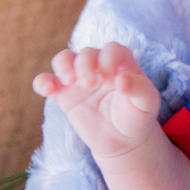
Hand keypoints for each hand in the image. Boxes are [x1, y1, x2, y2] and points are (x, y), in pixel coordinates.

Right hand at [33, 42, 160, 161]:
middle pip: (86, 53)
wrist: (122, 140)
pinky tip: (46, 89)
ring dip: (63, 65)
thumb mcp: (147, 104)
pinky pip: (48, 81)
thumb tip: (122, 81)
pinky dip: (42, 81)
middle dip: (85, 63)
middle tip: (89, 84)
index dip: (109, 58)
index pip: (112, 50)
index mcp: (121, 63)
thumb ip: (139, 89)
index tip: (111, 78)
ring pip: (64, 59)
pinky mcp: (65, 94)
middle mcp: (99, 66)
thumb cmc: (137, 116)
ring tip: (69, 81)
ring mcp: (80, 78)